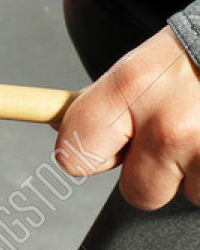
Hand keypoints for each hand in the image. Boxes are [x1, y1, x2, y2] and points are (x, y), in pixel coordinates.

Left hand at [56, 27, 199, 208]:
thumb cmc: (196, 55)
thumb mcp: (141, 64)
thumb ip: (104, 100)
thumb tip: (63, 129)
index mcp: (129, 86)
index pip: (74, 154)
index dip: (85, 156)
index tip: (99, 150)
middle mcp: (166, 124)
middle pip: (137, 192)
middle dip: (151, 174)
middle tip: (168, 139)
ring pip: (184, 194)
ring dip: (192, 172)